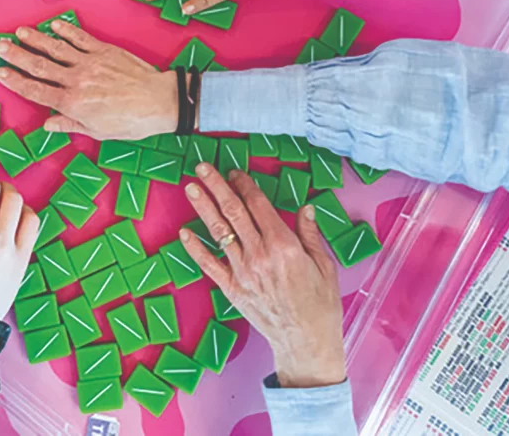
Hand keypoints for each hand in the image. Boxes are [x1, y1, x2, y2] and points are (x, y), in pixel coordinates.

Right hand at [0, 21, 176, 139]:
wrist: (158, 102)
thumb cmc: (130, 122)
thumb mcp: (98, 131)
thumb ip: (70, 124)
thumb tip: (48, 125)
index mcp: (72, 103)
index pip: (36, 90)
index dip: (16, 81)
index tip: (1, 73)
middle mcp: (76, 80)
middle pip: (39, 66)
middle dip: (18, 55)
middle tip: (1, 46)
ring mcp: (89, 63)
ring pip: (56, 48)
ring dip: (36, 38)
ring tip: (20, 31)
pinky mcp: (104, 50)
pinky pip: (80, 38)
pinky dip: (66, 30)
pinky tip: (53, 24)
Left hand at [181, 164, 346, 388]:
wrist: (305, 342)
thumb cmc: (320, 304)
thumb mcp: (324, 264)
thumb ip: (311, 234)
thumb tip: (306, 208)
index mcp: (284, 246)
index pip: (258, 205)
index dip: (245, 185)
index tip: (235, 172)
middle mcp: (260, 255)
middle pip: (234, 212)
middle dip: (217, 186)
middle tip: (203, 166)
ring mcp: (243, 272)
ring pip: (219, 232)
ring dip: (203, 207)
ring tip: (191, 187)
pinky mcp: (232, 288)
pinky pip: (209, 264)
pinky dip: (195, 248)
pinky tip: (184, 232)